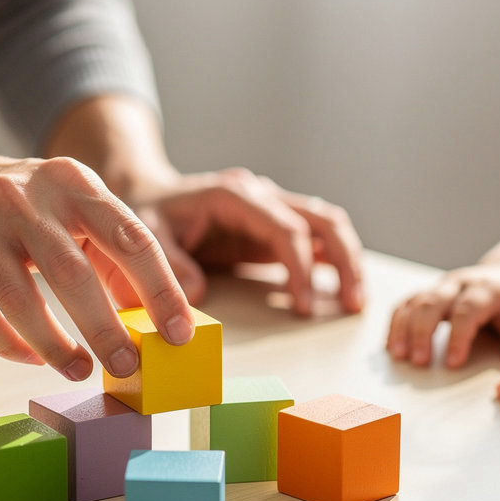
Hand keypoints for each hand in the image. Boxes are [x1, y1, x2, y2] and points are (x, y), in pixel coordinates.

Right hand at [0, 153, 194, 381]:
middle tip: (128, 367)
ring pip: (19, 300)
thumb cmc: (20, 207)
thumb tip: (152, 317)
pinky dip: (8, 344)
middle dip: (106, 330)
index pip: (130, 238)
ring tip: (79, 370)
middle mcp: (25, 199)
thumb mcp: (70, 209)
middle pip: (73, 274)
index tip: (179, 334)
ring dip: (55, 345)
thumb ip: (111, 255)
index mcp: (72, 183)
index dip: (160, 291)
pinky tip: (32, 358)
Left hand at [118, 168, 363, 315]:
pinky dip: (331, 263)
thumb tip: (194, 296)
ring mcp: (270, 210)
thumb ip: (170, 266)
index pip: (284, 226)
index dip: (299, 266)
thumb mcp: (145, 238)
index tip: (302, 304)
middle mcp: (260, 197)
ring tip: (354, 302)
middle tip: (352, 304)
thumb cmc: (148, 215)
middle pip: (322, 218)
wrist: (148, 197)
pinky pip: (314, 240)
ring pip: (327, 225)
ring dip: (346, 261)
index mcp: (234, 195)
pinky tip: (338, 292)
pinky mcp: (272, 229)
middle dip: (343, 260)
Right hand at [387, 260, 499, 366]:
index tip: (453, 363)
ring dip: (403, 328)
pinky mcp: (429, 292)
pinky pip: (406, 303)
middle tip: (418, 362)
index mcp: (488, 288)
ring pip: (415, 301)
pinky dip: (396, 322)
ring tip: (397, 355)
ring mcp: (441, 286)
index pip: (467, 310)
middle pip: (433, 303)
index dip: (458, 336)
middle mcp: (460, 283)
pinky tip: (391, 344)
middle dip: (422, 332)